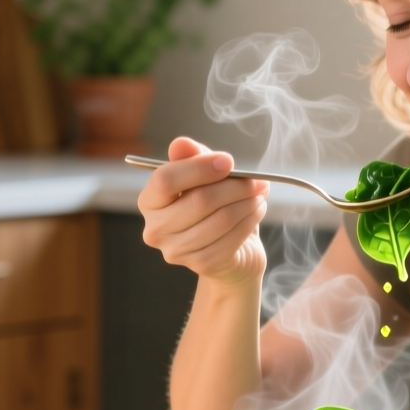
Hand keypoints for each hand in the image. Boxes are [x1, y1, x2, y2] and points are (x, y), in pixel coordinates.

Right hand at [137, 137, 269, 285]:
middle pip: (199, 200)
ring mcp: (176, 251)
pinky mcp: (201, 265)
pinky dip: (249, 220)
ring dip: (246, 203)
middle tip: (258, 180)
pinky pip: (231, 238)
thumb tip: (181, 144)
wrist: (232, 252)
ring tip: (259, 194)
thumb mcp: (205, 178)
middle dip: (235, 187)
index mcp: (149, 201)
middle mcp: (155, 229)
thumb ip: (193, 158)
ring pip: (220, 219)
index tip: (228, 161)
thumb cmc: (214, 208)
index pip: (165, 179)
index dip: (199, 167)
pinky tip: (256, 211)